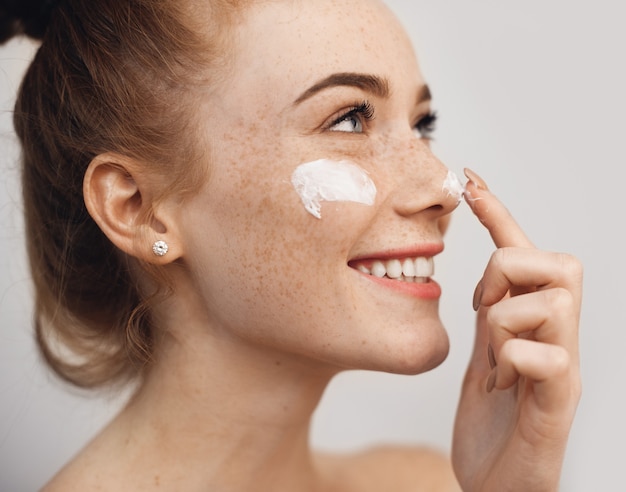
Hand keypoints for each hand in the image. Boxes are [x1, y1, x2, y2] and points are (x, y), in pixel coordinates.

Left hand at [451, 169, 581, 491]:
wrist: (497, 483)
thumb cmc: (492, 420)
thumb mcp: (482, 354)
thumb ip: (490, 316)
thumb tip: (486, 275)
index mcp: (532, 324)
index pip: (524, 253)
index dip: (498, 212)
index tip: (470, 179)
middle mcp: (557, 340)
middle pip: (559, 263)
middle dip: (511, 270)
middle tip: (484, 308)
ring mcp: (561, 371)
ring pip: (554, 302)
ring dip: (506, 320)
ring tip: (492, 357)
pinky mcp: (557, 409)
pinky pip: (549, 360)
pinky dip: (513, 361)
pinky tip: (499, 383)